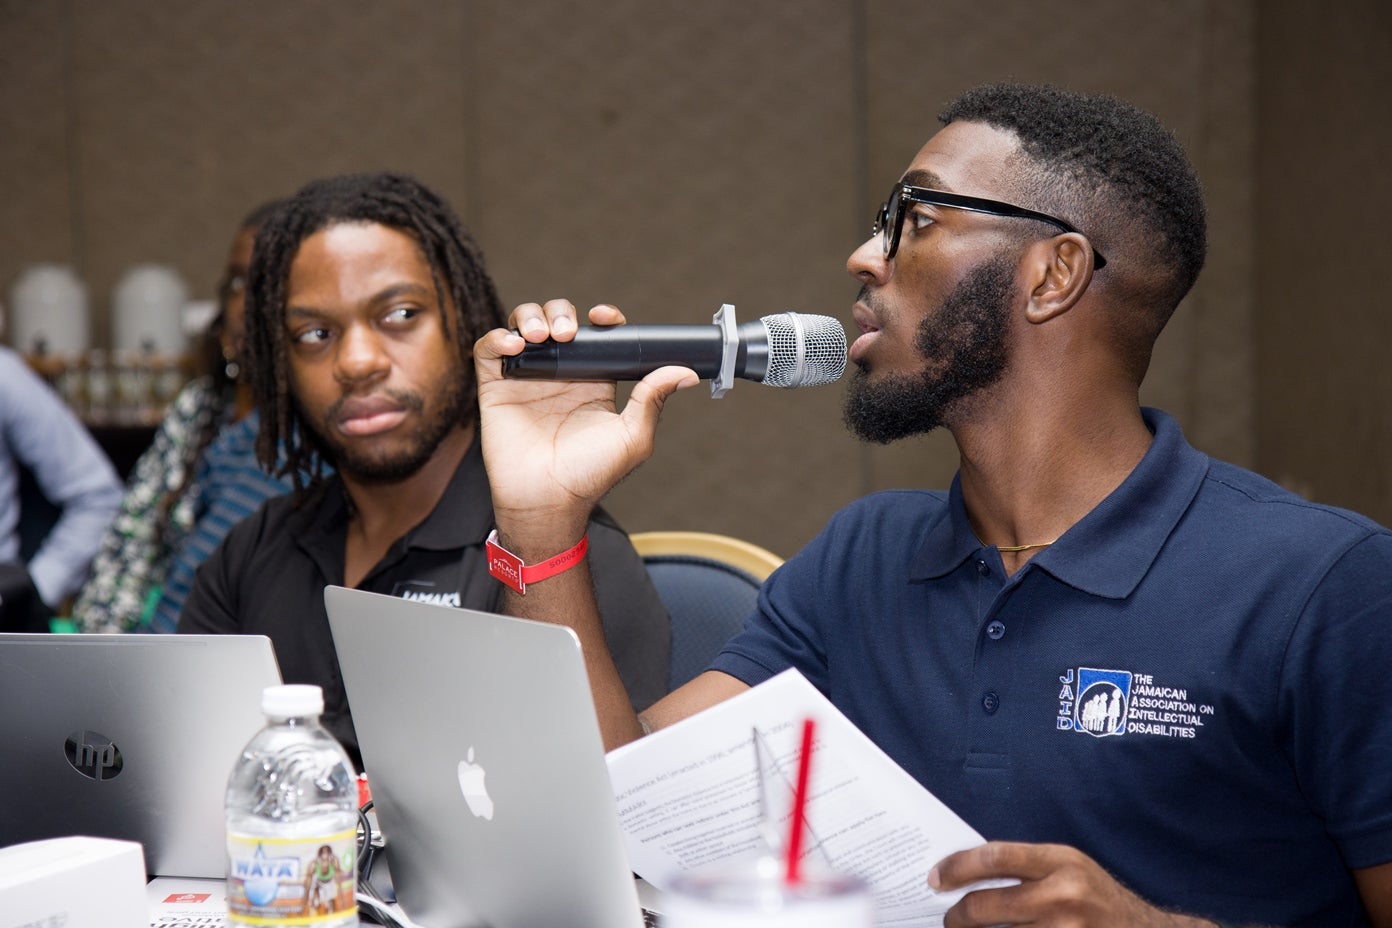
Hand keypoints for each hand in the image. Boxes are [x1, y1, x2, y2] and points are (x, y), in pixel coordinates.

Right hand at [472, 300, 697, 545]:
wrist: (547, 501)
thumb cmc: (590, 476)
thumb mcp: (633, 437)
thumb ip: (653, 399)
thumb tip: (685, 371)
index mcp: (593, 381)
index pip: (597, 335)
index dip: (602, 318)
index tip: (604, 317)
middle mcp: (560, 374)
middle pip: (557, 320)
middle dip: (561, 313)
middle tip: (567, 334)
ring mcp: (527, 379)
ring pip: (523, 325)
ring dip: (531, 318)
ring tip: (541, 338)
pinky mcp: (495, 388)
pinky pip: (489, 350)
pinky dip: (498, 338)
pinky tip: (514, 346)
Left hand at [931, 842, 1213, 927]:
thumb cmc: (1101, 902)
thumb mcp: (1072, 870)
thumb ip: (1028, 869)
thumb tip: (967, 873)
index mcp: (1062, 862)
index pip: (994, 858)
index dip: (956, 867)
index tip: (934, 879)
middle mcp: (1063, 895)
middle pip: (986, 906)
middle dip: (957, 917)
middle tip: (947, 920)